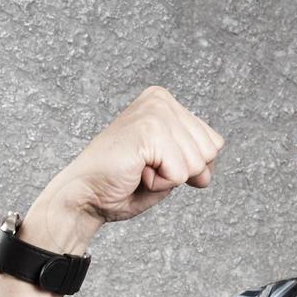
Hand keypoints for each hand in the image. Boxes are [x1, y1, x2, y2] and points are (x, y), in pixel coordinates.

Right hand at [51, 85, 226, 224]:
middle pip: (210, 151)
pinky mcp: (148, 130)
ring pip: (197, 163)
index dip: (189, 167)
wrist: (83, 197)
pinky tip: (134, 173)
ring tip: (137, 170)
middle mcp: (161, 100)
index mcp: (165, 102)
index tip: (152, 165)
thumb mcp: (167, 170)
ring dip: (167, 178)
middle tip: (142, 170)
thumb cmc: (119, 185)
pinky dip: (159, 184)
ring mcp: (154, 112)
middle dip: (181, 172)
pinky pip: (180, 173)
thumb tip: (206, 173)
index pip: (213, 142)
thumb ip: (194, 163)